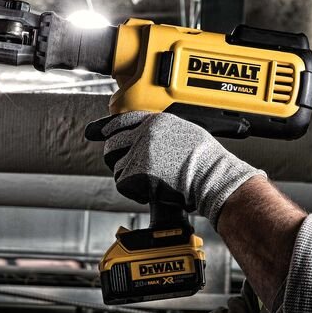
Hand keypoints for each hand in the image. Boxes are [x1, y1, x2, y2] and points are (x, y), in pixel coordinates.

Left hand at [92, 111, 263, 227]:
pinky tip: (151, 192)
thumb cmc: (207, 161)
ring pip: (115, 167)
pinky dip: (133, 192)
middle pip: (112, 143)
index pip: (122, 120)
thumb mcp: (185, 132)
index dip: (108, 127)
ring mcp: (138, 153)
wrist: (211, 177)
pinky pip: (122, 184)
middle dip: (114, 157)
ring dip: (127, 178)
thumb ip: (163, 132)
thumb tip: (149, 139)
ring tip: (150, 183)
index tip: (99, 132)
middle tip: (126, 168)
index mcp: (156, 121)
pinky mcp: (135, 173)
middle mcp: (144, 134)